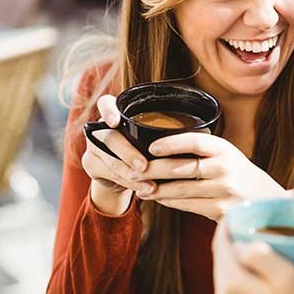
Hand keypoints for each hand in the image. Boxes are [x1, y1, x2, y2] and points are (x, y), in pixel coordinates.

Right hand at [82, 95, 154, 214]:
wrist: (124, 172)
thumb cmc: (147, 147)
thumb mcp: (154, 136)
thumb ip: (165, 131)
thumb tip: (201, 132)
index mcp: (116, 113)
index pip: (105, 103)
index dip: (108, 110)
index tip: (116, 122)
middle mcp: (101, 127)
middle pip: (110, 137)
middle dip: (128, 153)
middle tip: (145, 166)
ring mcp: (94, 146)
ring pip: (110, 160)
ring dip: (132, 175)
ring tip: (151, 185)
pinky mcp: (92, 165)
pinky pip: (111, 175)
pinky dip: (131, 184)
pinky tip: (145, 190)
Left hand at [133, 132, 283, 219]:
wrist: (269, 201)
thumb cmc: (241, 176)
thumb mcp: (228, 156)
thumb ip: (203, 152)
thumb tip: (161, 152)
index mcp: (225, 149)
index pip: (195, 141)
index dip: (170, 143)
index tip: (150, 147)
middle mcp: (225, 168)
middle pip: (181, 167)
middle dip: (153, 170)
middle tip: (134, 171)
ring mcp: (223, 190)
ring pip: (180, 189)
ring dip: (156, 189)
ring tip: (141, 188)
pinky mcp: (220, 210)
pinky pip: (187, 205)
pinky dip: (170, 202)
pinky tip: (160, 199)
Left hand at [212, 224, 293, 293]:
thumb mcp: (288, 277)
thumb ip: (262, 257)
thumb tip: (241, 243)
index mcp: (233, 282)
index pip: (220, 243)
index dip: (228, 222)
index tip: (239, 209)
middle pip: (221, 256)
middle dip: (232, 236)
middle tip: (250, 221)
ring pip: (228, 270)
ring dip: (238, 254)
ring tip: (257, 241)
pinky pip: (235, 284)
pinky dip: (243, 270)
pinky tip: (260, 267)